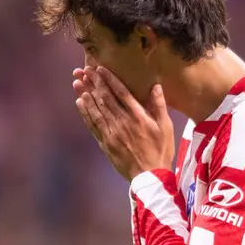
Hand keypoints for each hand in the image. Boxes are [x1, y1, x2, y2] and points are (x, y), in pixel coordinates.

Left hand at [73, 66, 173, 180]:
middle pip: (106, 98)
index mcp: (138, 116)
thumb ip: (160, 105)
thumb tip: (155, 86)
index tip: (100, 69)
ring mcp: (112, 133)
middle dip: (94, 83)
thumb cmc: (161, 151)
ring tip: (78, 81)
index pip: (121, 93)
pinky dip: (86, 113)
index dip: (109, 79)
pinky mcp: (106, 143)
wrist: (150, 176)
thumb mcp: (166, 127)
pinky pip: (93, 125)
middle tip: (84, 70)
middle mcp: (123, 122)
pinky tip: (80, 102)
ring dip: (86, 94)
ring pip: (97, 110)